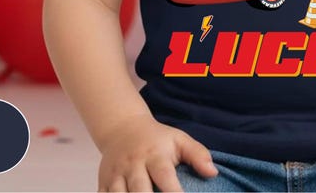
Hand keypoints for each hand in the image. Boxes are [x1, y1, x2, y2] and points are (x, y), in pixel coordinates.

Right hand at [97, 113, 216, 191]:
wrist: (123, 127)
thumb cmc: (157, 139)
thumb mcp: (179, 140)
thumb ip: (197, 154)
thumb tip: (213, 173)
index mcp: (155, 155)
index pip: (164, 176)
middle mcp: (134, 165)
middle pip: (139, 190)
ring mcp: (116, 174)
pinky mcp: (102, 182)